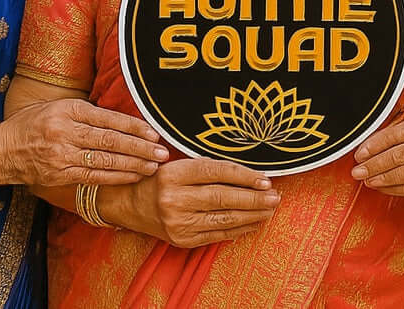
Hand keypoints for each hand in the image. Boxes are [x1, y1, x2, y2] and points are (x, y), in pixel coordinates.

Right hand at [0, 98, 168, 187]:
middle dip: (140, 148)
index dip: (134, 126)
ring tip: (154, 166)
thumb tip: (124, 119)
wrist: (3, 150)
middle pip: (111, 140)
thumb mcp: (58, 107)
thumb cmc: (34, 123)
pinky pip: (94, 177)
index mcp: (68, 110)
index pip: (108, 118)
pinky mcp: (60, 175)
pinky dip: (116, 178)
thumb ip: (87, 112)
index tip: (154, 132)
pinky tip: (133, 176)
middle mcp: (66, 132)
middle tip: (162, 152)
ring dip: (133, 165)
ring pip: (105, 161)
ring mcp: (62, 155)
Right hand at [113, 158, 278, 247]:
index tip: (265, 178)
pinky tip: (254, 222)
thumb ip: (207, 168)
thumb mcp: (177, 164)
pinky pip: (217, 235)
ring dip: (252, 214)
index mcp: (173, 174)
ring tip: (270, 209)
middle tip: (275, 196)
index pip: (216, 172)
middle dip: (254, 197)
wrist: (128, 204)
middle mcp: (174, 199)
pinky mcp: (182, 240)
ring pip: (223, 219)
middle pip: (223, 197)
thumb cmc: (158, 180)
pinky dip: (239, 229)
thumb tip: (248, 174)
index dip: (244, 175)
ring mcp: (178, 222)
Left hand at [350, 108, 403, 195]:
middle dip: (374, 163)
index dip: (377, 143)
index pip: (401, 132)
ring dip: (383, 178)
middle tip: (356, 169)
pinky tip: (385, 187)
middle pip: (401, 155)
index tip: (360, 150)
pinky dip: (400, 189)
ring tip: (366, 179)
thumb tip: (385, 136)